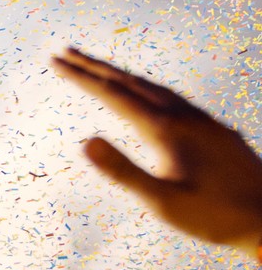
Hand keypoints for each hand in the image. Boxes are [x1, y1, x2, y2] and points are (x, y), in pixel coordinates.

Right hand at [53, 47, 261, 249]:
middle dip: (95, 66)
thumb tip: (84, 140)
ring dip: (121, 74)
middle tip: (65, 52)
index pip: (113, 94)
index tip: (54, 61)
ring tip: (100, 70)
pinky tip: (148, 97)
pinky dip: (146, 87)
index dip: (80, 77)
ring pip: (153, 87)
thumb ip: (122, 170)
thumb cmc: (215, 216)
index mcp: (165, 129)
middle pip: (131, 82)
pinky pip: (171, 97)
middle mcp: (183, 116)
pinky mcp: (214, 129)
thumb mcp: (162, 201)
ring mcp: (201, 120)